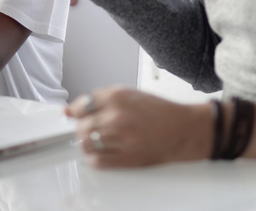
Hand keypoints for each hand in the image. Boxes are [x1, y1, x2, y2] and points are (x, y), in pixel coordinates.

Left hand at [67, 87, 211, 167]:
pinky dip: (94, 157)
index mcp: (117, 96)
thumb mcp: (129, 94)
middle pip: (81, 126)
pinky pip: (98, 160)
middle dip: (80, 128)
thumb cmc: (158, 111)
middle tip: (87, 128)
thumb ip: (100, 99)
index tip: (75, 114)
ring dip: (87, 143)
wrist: (182, 129)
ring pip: (86, 144)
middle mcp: (117, 116)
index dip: (76, 111)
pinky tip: (102, 151)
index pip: (82, 105)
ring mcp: (121, 139)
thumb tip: (73, 108)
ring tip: (96, 139)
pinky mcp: (127, 158)